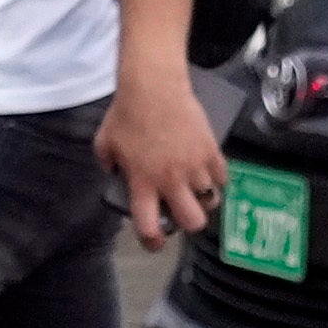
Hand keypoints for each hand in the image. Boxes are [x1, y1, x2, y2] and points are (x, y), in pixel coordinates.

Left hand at [100, 65, 226, 246]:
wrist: (153, 86)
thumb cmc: (126, 113)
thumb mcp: (104, 143)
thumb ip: (108, 164)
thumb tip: (115, 172)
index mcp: (142, 183)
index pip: (149, 226)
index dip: (152, 241)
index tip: (154, 241)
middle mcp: (171, 181)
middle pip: (193, 222)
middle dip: (189, 223)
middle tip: (183, 211)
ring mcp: (194, 166)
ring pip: (211, 200)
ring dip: (203, 198)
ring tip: (196, 188)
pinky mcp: (211, 150)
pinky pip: (222, 176)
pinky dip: (217, 178)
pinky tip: (209, 172)